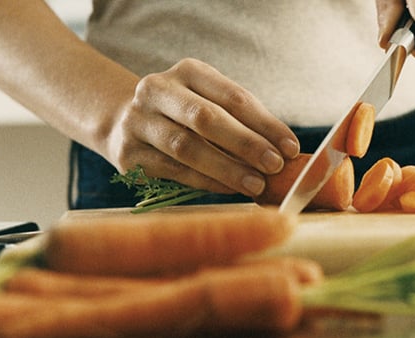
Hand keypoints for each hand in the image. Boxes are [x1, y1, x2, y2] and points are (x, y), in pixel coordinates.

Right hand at [106, 58, 299, 196]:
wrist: (123, 121)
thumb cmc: (186, 114)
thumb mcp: (212, 101)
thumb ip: (244, 120)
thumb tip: (285, 150)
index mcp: (188, 71)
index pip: (233, 97)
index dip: (266, 124)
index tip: (291, 148)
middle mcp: (158, 90)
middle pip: (206, 118)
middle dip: (246, 144)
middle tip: (275, 165)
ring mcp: (138, 122)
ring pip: (187, 147)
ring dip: (227, 168)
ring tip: (256, 184)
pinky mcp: (128, 155)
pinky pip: (175, 170)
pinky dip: (207, 181)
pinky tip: (231, 189)